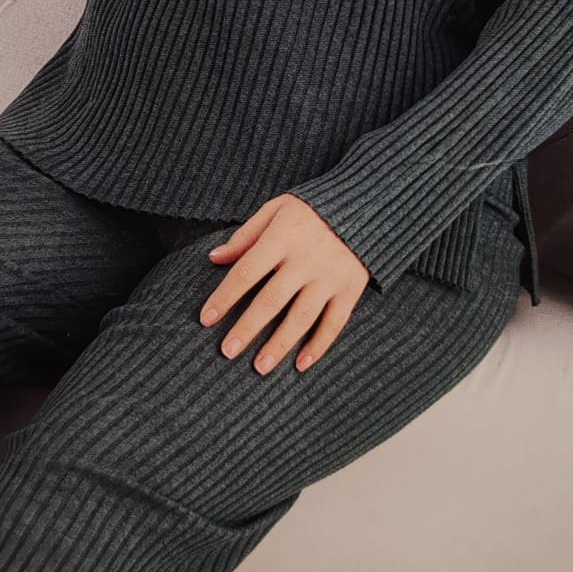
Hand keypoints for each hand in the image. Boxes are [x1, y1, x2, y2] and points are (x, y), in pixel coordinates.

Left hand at [199, 194, 370, 373]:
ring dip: (280, 345)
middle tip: (227, 351)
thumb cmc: (312, 209)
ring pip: (302, 317)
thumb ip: (246, 235)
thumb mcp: (276, 209)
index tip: (206, 319)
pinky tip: (301, 364)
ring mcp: (330, 276)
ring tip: (260, 367)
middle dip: (247, 328)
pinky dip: (320, 345)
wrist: (367, 204)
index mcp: (283, 237)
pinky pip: (335, 323)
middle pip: (271, 300)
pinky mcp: (351, 288)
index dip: (224, 296)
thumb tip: (214, 258)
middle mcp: (306, 259)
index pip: (246, 272)